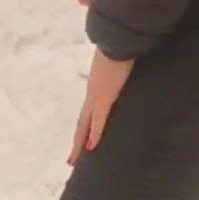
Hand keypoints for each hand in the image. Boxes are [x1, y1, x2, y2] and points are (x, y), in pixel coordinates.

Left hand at [68, 47, 134, 165]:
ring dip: (79, 144)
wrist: (116, 39)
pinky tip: (91, 147)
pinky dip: (94, 133)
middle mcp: (93, 94)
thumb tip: (127, 69)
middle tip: (71, 160)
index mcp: (96, 87)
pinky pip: (99, 119)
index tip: (81, 139)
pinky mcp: (105, 96)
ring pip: (85, 125)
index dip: (84, 127)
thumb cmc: (121, 47)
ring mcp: (97, 96)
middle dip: (77, 142)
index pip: (88, 112)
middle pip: (82, 123)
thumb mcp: (119, 63)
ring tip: (74, 160)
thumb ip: (120, 70)